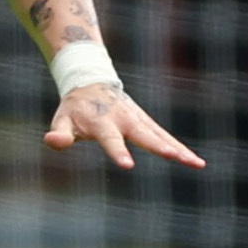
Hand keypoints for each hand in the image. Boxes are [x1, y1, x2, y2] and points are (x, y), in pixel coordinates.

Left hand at [43, 86, 203, 171]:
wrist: (91, 82)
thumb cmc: (75, 108)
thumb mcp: (62, 119)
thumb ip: (58, 132)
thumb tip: (51, 141)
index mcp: (103, 121)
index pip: (110, 139)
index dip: (118, 151)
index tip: (127, 165)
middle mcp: (124, 119)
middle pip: (144, 135)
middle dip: (159, 146)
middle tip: (174, 156)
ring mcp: (138, 120)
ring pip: (161, 136)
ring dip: (179, 149)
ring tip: (195, 163)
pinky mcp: (146, 123)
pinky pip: (165, 137)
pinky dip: (180, 148)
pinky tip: (196, 162)